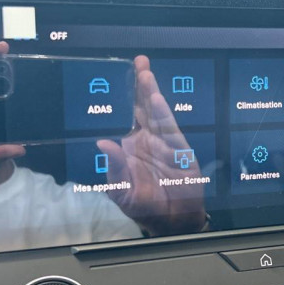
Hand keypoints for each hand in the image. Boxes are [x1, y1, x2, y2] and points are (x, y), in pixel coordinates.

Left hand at [97, 55, 206, 235]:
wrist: (172, 221)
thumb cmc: (145, 207)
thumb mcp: (123, 193)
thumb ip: (114, 170)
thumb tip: (103, 145)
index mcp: (131, 147)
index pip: (125, 116)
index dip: (123, 98)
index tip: (117, 78)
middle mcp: (148, 140)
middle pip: (143, 108)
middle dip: (140, 85)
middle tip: (138, 63)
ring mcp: (164, 144)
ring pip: (156, 113)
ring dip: (150, 93)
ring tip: (144, 74)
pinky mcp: (180, 151)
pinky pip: (170, 130)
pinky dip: (164, 114)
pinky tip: (157, 100)